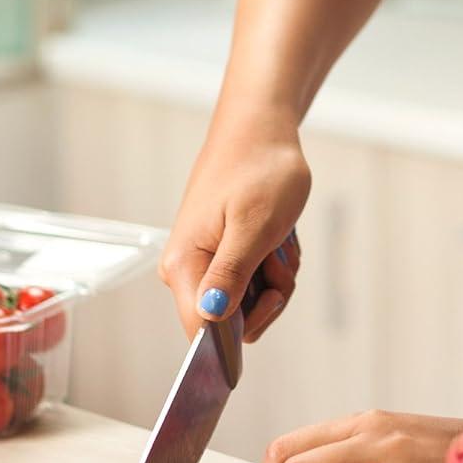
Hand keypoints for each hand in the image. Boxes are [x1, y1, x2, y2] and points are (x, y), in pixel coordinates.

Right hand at [159, 112, 310, 342]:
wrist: (261, 130)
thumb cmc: (259, 170)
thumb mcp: (254, 226)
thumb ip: (231, 275)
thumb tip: (210, 317)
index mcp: (184, 266)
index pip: (202, 332)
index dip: (239, 332)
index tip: (270, 298)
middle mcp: (188, 270)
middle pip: (234, 323)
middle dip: (269, 295)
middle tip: (276, 253)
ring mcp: (207, 262)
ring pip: (252, 303)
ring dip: (277, 276)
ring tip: (277, 237)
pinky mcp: (224, 254)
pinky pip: (258, 282)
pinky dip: (276, 263)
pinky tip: (278, 235)